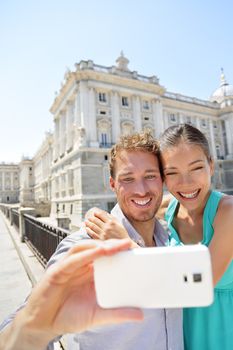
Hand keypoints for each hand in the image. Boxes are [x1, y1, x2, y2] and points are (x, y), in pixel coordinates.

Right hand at [1, 239, 142, 349]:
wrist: (43, 324)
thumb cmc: (68, 316)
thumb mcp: (97, 315)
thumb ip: (116, 314)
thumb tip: (140, 315)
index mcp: (90, 273)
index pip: (105, 257)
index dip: (118, 252)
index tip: (134, 251)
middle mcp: (80, 266)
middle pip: (96, 249)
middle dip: (111, 244)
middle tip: (127, 243)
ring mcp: (69, 267)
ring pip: (84, 249)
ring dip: (99, 245)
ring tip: (114, 246)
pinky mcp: (58, 271)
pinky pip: (72, 259)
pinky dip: (85, 254)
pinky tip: (97, 252)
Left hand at [85, 208, 128, 239]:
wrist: (124, 246)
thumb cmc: (122, 235)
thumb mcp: (120, 224)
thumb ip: (113, 218)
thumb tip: (107, 214)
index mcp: (111, 222)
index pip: (102, 215)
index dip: (97, 213)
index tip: (95, 213)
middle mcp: (106, 227)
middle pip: (96, 220)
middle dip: (91, 218)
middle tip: (89, 217)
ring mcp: (103, 234)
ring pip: (93, 226)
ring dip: (88, 223)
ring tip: (86, 221)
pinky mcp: (100, 240)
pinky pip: (92, 234)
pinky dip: (88, 230)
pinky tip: (86, 229)